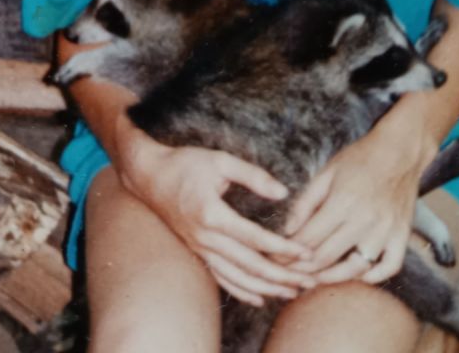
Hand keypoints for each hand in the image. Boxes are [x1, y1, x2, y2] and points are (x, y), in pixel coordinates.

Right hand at [115, 118, 315, 305]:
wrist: (149, 176)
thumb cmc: (185, 163)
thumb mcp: (220, 161)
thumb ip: (253, 175)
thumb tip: (283, 193)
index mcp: (212, 214)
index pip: (254, 238)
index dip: (282, 247)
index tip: (306, 252)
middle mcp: (205, 237)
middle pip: (249, 265)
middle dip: (281, 276)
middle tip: (309, 281)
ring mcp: (199, 247)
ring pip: (237, 277)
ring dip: (266, 288)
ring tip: (292, 292)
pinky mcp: (196, 250)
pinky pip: (221, 278)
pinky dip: (242, 291)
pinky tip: (260, 298)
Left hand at [284, 126, 424, 286]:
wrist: (400, 151)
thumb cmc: (360, 158)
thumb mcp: (326, 172)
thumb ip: (305, 203)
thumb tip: (287, 231)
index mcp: (343, 201)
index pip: (309, 238)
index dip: (288, 252)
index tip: (276, 256)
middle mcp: (365, 220)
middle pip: (327, 257)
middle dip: (303, 268)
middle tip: (289, 271)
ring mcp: (386, 231)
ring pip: (355, 269)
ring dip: (332, 277)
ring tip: (315, 278)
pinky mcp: (402, 236)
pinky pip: (389, 268)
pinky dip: (372, 277)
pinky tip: (355, 275)